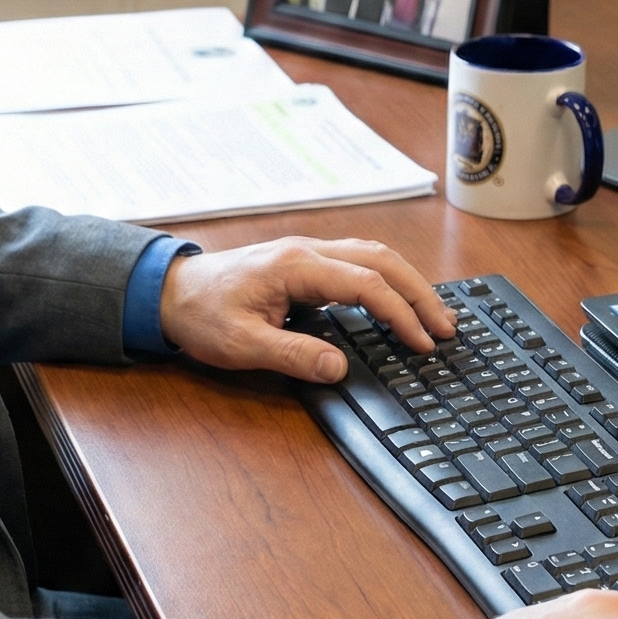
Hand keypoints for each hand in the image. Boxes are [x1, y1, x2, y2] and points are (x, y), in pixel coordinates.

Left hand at [156, 237, 453, 383]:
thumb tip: (339, 368)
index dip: (400, 314)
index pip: (366, 284)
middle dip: (420, 293)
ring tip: (435, 316)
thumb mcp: (242, 344)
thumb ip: (293, 354)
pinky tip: (399, 302)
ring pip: (374, 256)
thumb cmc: (201, 314)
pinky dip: (388, 280)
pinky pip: (359, 263)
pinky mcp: (305, 263)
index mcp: (297, 266)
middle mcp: (308, 251)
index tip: (423, 342)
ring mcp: (308, 253)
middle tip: (448, 328)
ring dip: (408, 283)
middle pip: (382, 261)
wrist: (169, 290)